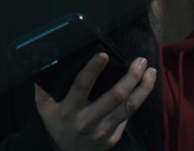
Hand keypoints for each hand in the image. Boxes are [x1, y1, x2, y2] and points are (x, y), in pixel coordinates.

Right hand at [33, 53, 155, 150]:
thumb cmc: (57, 125)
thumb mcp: (44, 108)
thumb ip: (43, 86)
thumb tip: (46, 61)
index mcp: (69, 110)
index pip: (82, 87)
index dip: (92, 70)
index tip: (104, 55)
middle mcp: (87, 121)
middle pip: (115, 97)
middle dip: (131, 77)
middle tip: (141, 60)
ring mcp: (102, 131)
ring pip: (129, 107)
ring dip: (143, 88)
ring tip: (151, 72)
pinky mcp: (113, 137)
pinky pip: (128, 116)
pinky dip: (138, 99)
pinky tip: (144, 86)